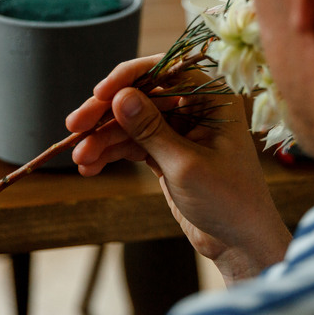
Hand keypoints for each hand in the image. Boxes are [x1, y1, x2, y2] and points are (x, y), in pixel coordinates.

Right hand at [66, 55, 291, 282]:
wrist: (240, 243)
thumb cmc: (228, 201)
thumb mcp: (185, 165)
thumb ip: (151, 130)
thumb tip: (119, 96)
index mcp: (213, 100)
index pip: (165, 72)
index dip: (128, 78)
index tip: (99, 94)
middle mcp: (196, 108)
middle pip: (141, 96)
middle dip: (106, 113)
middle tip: (73, 127)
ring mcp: (180, 130)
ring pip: (131, 122)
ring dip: (103, 139)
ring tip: (78, 159)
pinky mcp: (166, 153)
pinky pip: (132, 144)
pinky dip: (111, 153)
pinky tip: (89, 167)